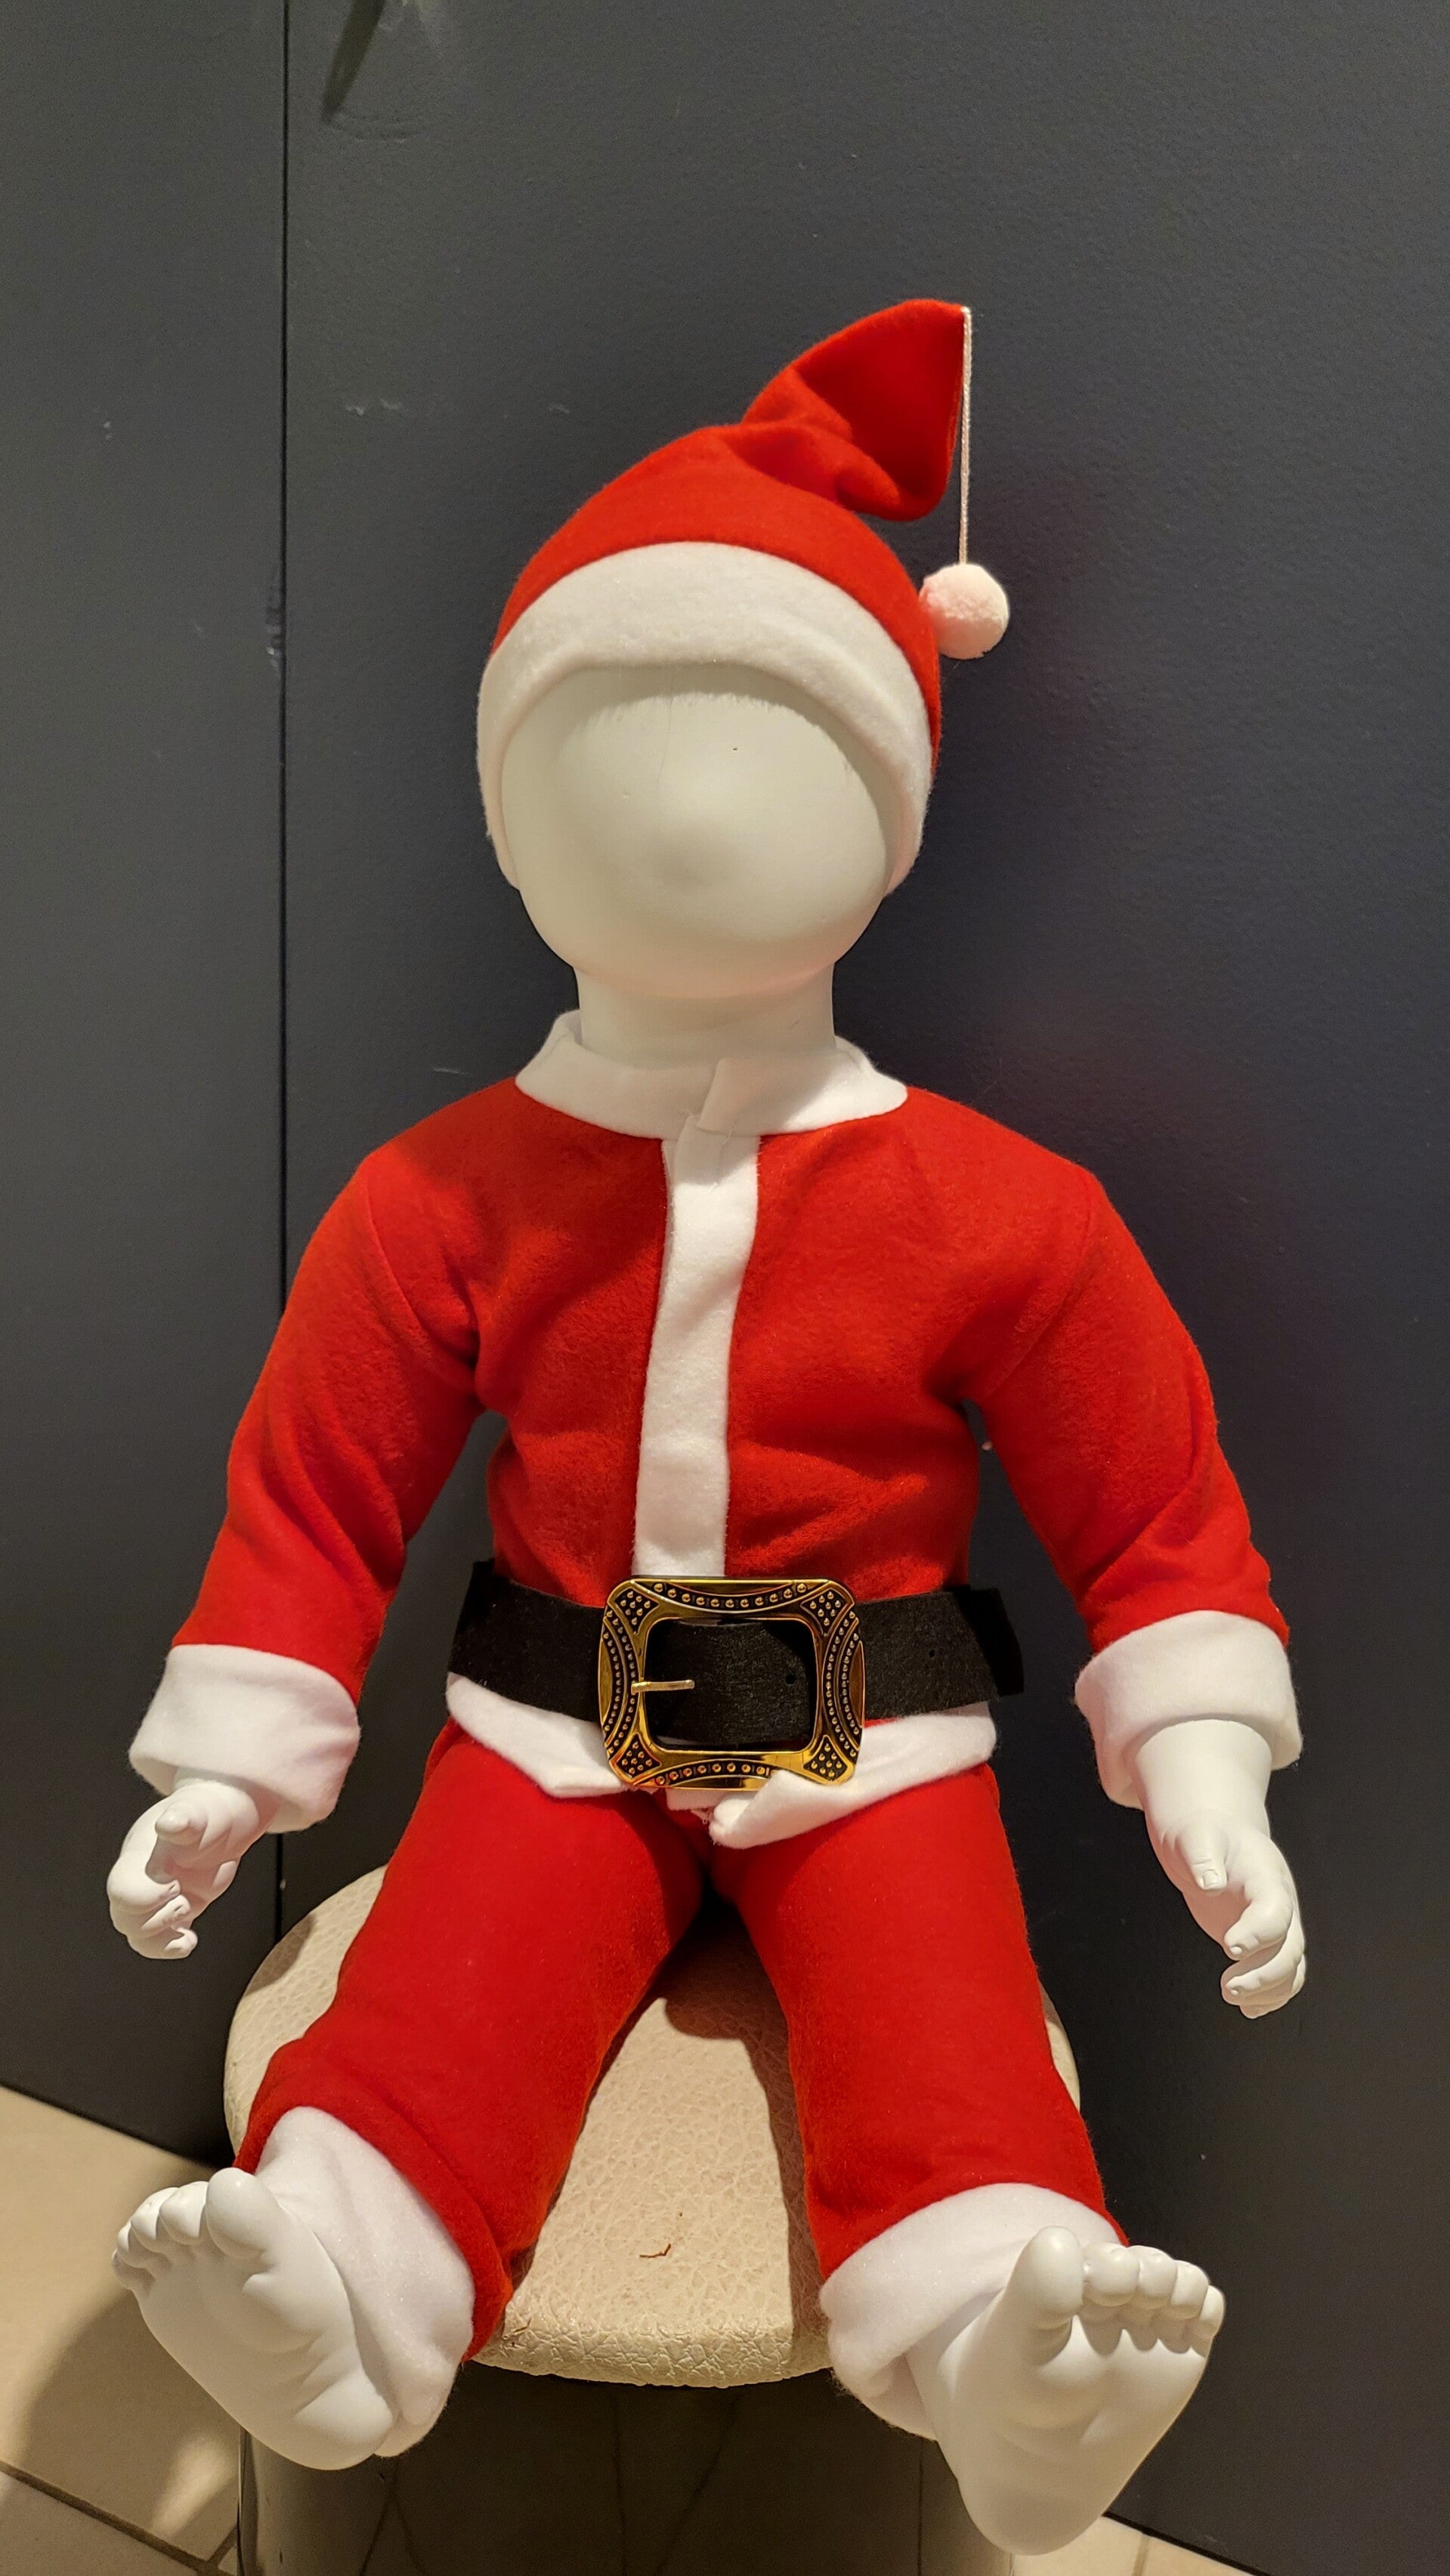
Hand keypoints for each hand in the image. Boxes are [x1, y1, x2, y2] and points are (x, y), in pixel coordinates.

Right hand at [107, 1777, 272, 1959]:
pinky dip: (172, 1947)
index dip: (145, 1898)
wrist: (223, 1816)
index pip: (121, 1891)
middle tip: (185, 1900)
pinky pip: (161, 1940)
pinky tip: (190, 1940)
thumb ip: (184, 1819)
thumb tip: (169, 1825)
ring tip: (187, 1925)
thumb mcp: (199, 1811)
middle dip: (154, 1920)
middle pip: (124, 1919)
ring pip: (138, 1935)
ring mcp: (158, 1897)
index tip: (176, 1884)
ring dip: (161, 1939)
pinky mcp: (177, 1909)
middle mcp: (142, 1880)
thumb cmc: (208, 1809)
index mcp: (138, 1858)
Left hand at [1131, 1719, 1304, 2019]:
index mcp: (1267, 1876)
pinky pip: (1283, 1975)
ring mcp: (1278, 1925)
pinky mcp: (1266, 1942)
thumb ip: (1202, 1857)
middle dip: (1263, 1974)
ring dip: (1268, 1990)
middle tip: (1226, 1988)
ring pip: (1291, 1967)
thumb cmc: (1203, 1836)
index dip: (1259, 1932)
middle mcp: (1280, 1904)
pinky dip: (1270, 1997)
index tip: (1229, 1948)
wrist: (1214, 1838)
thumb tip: (1209, 1884)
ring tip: (1231, 1997)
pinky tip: (1248, 2009)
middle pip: (1290, 1947)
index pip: (1276, 1910)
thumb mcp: (1196, 1837)